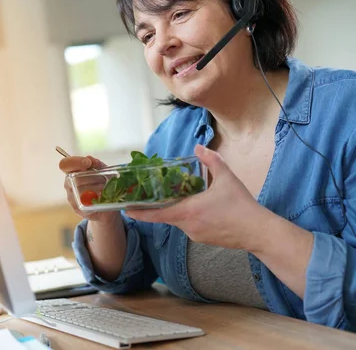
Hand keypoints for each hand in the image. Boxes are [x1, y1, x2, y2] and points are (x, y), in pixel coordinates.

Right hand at [59, 155, 118, 224]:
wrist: (107, 206)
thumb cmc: (103, 185)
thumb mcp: (104, 172)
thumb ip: (97, 164)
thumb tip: (90, 159)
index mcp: (72, 171)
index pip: (65, 164)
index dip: (75, 162)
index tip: (88, 163)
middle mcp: (69, 184)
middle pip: (77, 177)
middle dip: (93, 176)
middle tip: (104, 179)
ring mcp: (71, 197)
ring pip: (82, 189)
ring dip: (97, 187)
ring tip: (105, 188)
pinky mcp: (77, 208)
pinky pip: (86, 202)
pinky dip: (97, 198)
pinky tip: (102, 198)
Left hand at [126, 145, 272, 251]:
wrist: (259, 232)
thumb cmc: (242, 205)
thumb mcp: (226, 177)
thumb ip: (211, 160)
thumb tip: (198, 147)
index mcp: (188, 211)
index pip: (156, 214)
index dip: (140, 212)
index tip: (126, 209)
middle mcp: (188, 226)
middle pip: (166, 215)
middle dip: (159, 205)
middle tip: (152, 194)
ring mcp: (195, 235)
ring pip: (179, 220)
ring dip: (178, 209)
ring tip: (186, 197)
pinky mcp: (203, 239)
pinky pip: (190, 226)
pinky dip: (189, 216)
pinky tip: (202, 208)